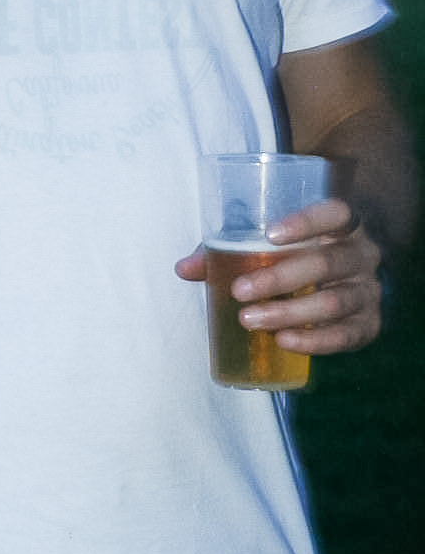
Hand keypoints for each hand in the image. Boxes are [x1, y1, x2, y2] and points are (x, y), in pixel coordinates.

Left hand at [175, 196, 382, 355]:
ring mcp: (369, 290)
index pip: (336, 213)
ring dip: (289, 312)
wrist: (342, 285)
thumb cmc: (296, 257)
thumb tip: (183, 268)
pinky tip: (284, 341)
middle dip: (279, 278)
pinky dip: (314, 340)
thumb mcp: (268, 246)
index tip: (271, 235)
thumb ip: (228, 251)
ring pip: (334, 302)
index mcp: (342, 225)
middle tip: (239, 291)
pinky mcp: (370, 323)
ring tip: (250, 319)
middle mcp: (362, 254)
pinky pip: (346, 335)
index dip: (308, 221)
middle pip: (327, 262)